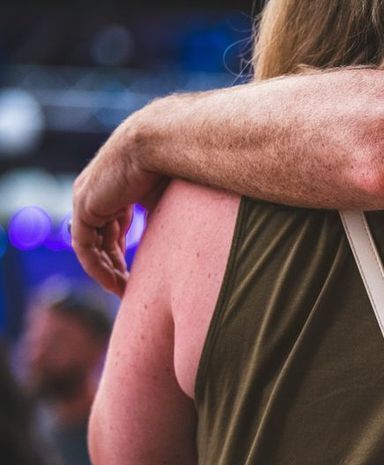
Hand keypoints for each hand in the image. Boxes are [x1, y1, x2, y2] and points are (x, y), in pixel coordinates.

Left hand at [72, 118, 163, 295]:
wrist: (163, 141)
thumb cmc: (177, 162)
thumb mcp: (170, 196)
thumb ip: (166, 217)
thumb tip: (187, 239)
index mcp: (117, 184)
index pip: (113, 223)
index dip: (123, 249)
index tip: (137, 272)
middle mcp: (97, 190)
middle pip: (100, 236)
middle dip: (114, 264)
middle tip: (129, 288)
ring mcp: (87, 197)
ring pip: (90, 244)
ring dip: (106, 271)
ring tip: (123, 292)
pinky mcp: (84, 206)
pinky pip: (85, 246)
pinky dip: (98, 267)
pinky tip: (114, 284)